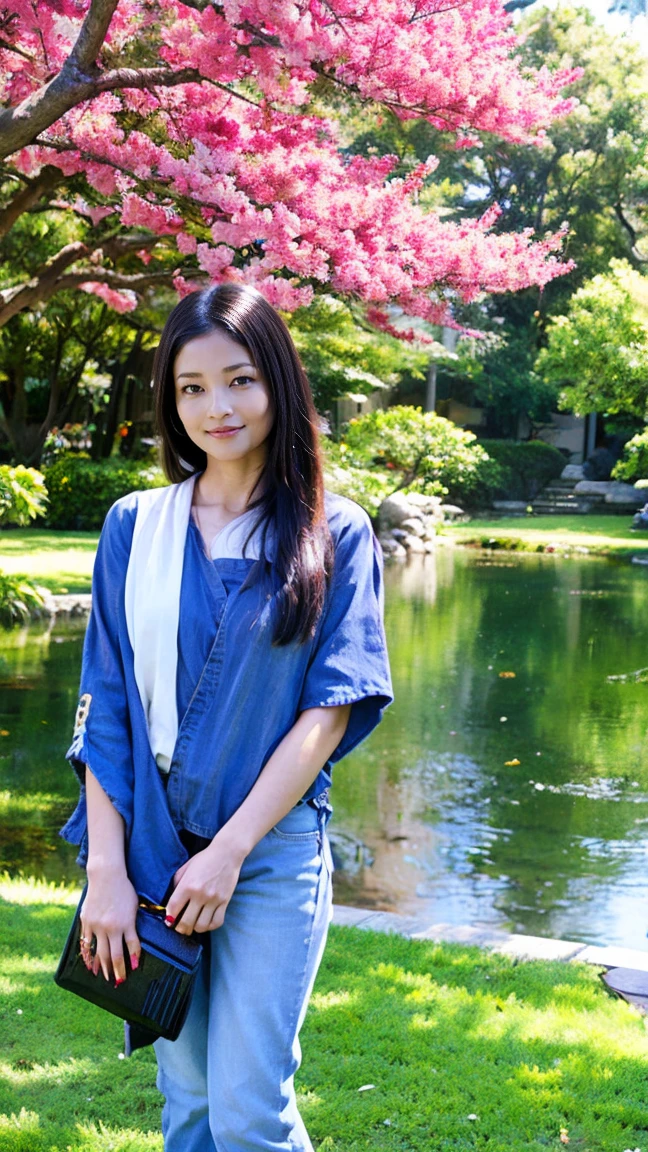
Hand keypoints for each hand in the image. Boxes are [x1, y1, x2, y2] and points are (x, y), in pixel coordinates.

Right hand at [80, 869, 140, 984]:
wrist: (106, 876)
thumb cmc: (124, 890)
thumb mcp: (134, 906)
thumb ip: (133, 924)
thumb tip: (132, 941)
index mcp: (126, 923)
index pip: (132, 947)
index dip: (133, 959)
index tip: (134, 968)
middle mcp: (112, 927)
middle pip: (115, 955)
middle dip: (118, 971)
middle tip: (119, 982)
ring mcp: (97, 926)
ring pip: (100, 952)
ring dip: (103, 967)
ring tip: (105, 977)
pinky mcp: (87, 922)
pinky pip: (87, 943)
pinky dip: (88, 955)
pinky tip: (89, 964)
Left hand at [165, 836, 242, 933]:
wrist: (227, 853)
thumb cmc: (204, 859)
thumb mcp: (185, 868)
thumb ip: (177, 884)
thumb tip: (171, 903)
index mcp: (187, 885)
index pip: (173, 908)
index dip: (169, 917)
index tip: (169, 920)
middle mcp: (200, 894)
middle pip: (185, 922)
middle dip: (179, 928)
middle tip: (179, 927)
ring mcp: (214, 899)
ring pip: (201, 926)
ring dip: (194, 929)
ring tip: (193, 925)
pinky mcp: (225, 901)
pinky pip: (216, 922)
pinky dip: (209, 926)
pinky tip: (206, 922)